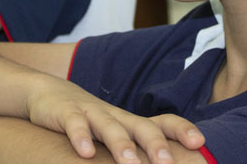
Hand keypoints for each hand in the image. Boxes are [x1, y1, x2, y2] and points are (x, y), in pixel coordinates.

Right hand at [26, 79, 204, 163]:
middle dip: (155, 145)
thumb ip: (135, 148)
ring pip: (109, 128)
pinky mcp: (66, 113)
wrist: (47, 91)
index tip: (199, 142)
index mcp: (130, 122)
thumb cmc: (88, 119)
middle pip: (140, 127)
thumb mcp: (113, 131)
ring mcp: (91, 113)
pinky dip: (80, 137)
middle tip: (168, 163)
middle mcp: (115, 116)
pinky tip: (85, 153)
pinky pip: (75, 124)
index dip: (181, 130)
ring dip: (121, 146)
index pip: (162, 122)